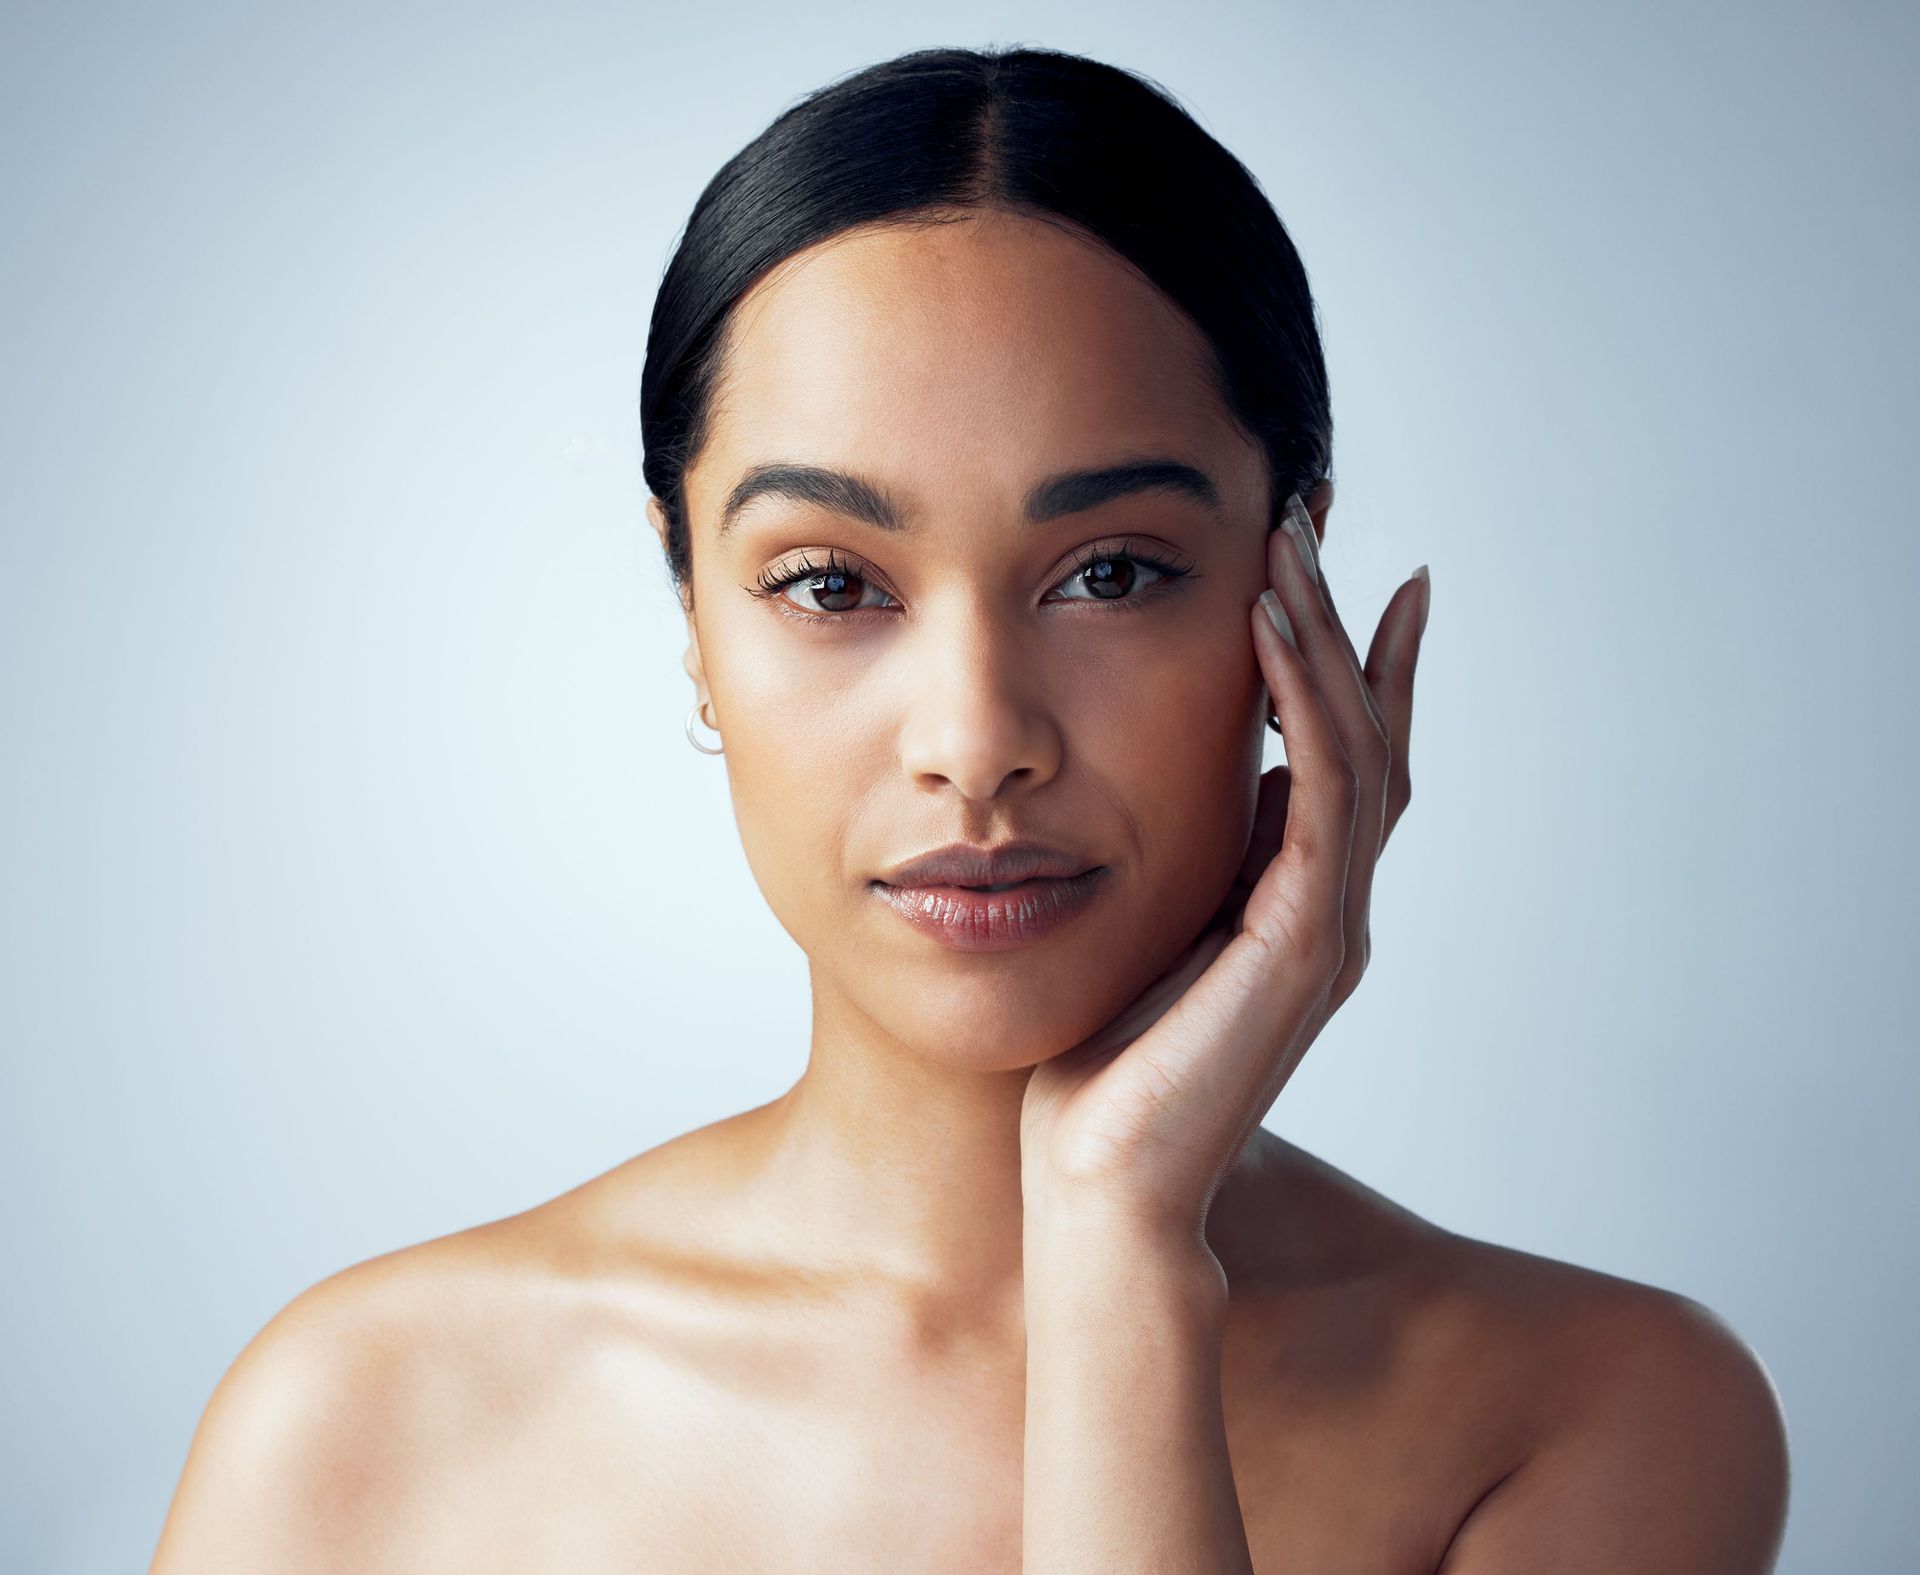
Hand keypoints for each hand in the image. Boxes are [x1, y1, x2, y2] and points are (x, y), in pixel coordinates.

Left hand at [1020, 497, 1428, 1238]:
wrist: (1096, 1186)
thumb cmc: (1101, 1067)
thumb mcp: (1143, 933)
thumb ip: (1188, 862)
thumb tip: (1204, 775)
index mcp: (1293, 905)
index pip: (1337, 757)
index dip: (1343, 658)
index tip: (1323, 564)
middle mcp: (1329, 910)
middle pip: (1364, 734)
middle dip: (1340, 620)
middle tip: (1311, 517)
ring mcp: (1328, 928)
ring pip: (1355, 750)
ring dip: (1326, 639)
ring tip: (1292, 544)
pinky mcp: (1304, 945)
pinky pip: (1320, 796)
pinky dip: (1307, 707)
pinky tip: (1272, 631)